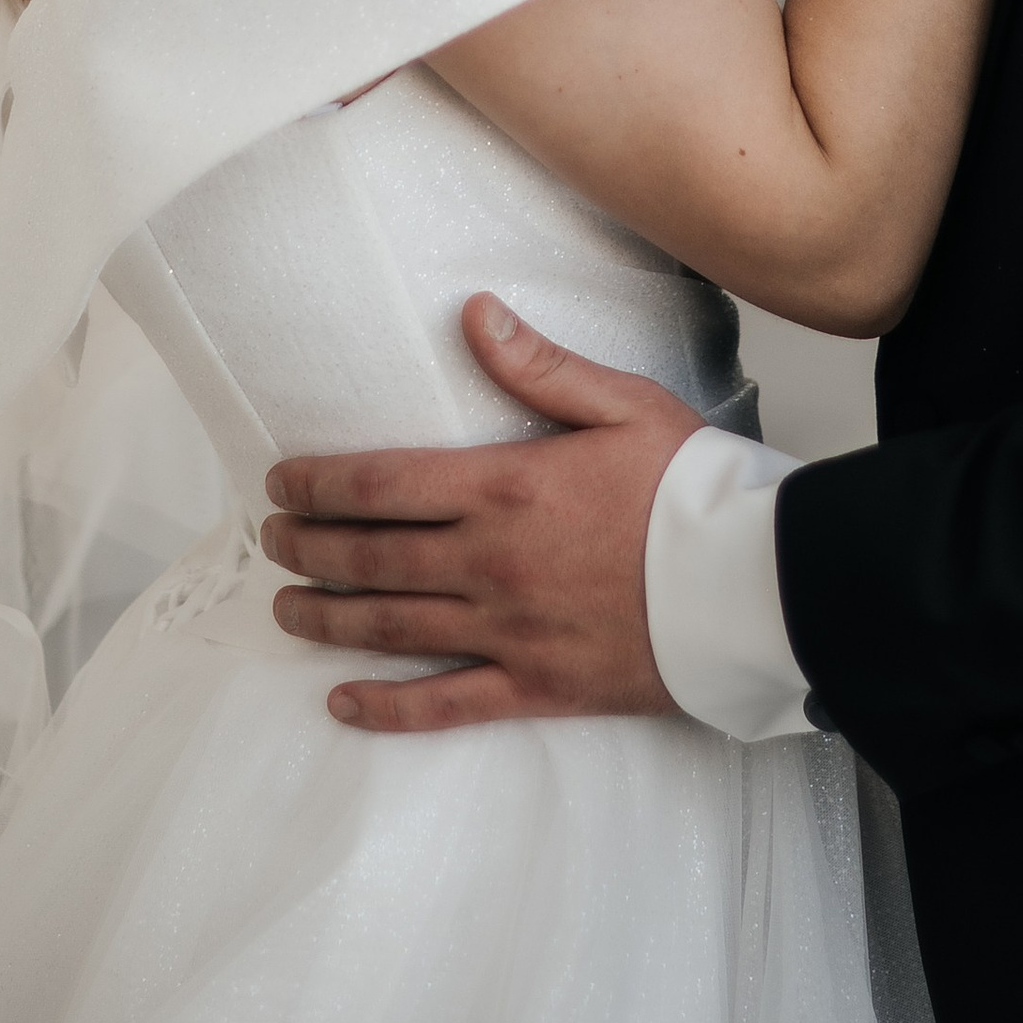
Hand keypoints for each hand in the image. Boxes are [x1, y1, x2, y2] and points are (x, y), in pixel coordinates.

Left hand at [261, 297, 700, 732]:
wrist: (753, 584)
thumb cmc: (694, 487)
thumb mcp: (623, 403)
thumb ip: (539, 366)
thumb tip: (474, 313)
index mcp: (506, 488)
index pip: (382, 484)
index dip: (318, 484)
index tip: (279, 483)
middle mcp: (491, 564)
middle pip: (371, 557)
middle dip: (308, 548)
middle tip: (270, 541)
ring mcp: (509, 631)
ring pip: (392, 629)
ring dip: (327, 619)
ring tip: (285, 608)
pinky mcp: (537, 687)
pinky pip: (445, 705)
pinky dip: (386, 709)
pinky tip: (342, 703)